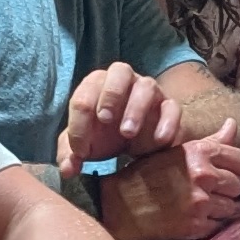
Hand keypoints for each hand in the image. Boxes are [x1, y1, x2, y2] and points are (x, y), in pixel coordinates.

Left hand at [59, 62, 184, 170]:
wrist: (139, 143)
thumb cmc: (107, 136)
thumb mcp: (86, 146)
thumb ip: (70, 155)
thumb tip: (67, 169)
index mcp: (98, 85)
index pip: (84, 95)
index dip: (79, 123)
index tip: (81, 151)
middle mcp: (125, 81)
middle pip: (119, 71)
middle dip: (110, 94)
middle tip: (104, 120)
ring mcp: (150, 92)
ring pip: (147, 86)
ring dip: (136, 108)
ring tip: (127, 133)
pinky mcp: (169, 108)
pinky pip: (172, 108)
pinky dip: (167, 122)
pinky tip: (158, 140)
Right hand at [93, 128, 239, 239]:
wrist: (115, 204)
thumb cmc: (146, 175)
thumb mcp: (177, 151)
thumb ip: (211, 141)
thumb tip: (234, 123)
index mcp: (200, 152)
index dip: (234, 168)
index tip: (221, 174)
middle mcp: (203, 175)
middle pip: (238, 185)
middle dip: (225, 190)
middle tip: (203, 191)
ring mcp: (200, 201)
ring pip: (230, 207)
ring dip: (217, 208)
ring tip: (194, 205)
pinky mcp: (195, 225)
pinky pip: (217, 226)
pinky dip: (207, 224)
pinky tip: (188, 218)